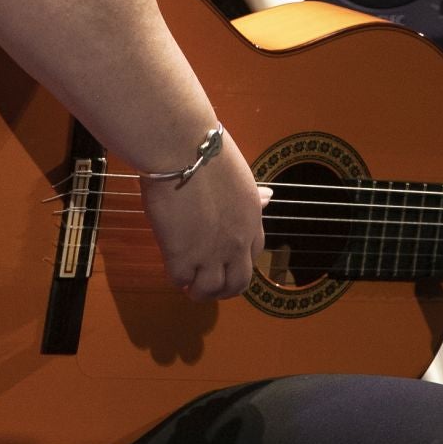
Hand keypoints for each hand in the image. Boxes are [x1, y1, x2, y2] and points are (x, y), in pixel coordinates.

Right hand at [138, 134, 268, 300]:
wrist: (185, 151)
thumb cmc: (209, 154)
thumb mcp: (240, 177)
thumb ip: (252, 195)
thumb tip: (270, 197)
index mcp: (251, 221)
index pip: (254, 254)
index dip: (240, 262)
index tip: (228, 262)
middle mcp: (236, 242)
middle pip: (237, 283)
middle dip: (224, 290)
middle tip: (209, 287)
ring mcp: (210, 252)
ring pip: (210, 290)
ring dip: (200, 291)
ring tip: (189, 285)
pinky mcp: (182, 255)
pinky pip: (181, 279)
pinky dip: (177, 277)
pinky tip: (172, 266)